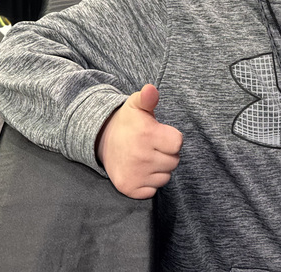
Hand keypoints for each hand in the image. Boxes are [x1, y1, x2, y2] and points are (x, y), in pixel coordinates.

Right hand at [96, 84, 181, 198]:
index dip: (170, 139)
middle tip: (151, 147)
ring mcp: (135, 175)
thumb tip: (151, 90)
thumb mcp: (136, 105)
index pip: (177, 143)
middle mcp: (141, 157)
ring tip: (145, 158)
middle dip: (166, 154)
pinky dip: (150, 182)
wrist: (102, 141)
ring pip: (165, 177)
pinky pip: (153, 190)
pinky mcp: (130, 189)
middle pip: (174, 161)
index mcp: (146, 134)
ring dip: (159, 169)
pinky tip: (140, 170)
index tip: (159, 135)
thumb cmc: (128, 122)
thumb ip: (148, 97)